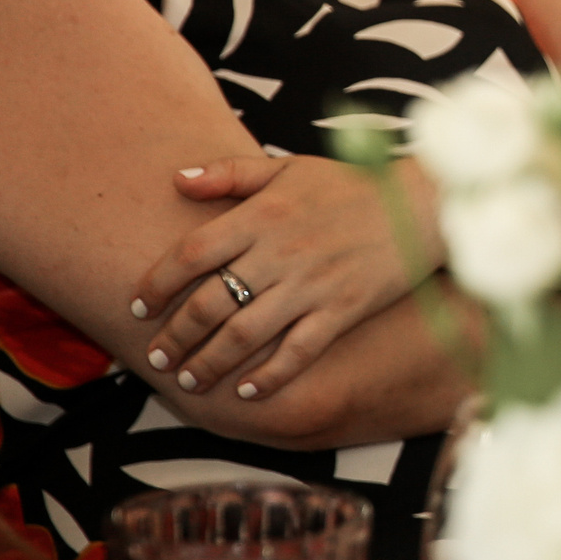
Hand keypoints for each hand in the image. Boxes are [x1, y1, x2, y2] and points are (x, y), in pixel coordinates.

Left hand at [132, 155, 443, 399]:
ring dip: (209, 363)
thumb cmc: (353, 184)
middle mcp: (280, 253)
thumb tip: (175, 180)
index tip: (138, 308)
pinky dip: (270, 376)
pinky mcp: (343, 309)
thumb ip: (229, 173)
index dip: (156, 284)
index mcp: (262, 216)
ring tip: (188, 380)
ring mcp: (312, 285)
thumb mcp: (289, 167)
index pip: (191, 254)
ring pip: (245, 334)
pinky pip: (298, 351)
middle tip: (155, 358)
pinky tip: (247, 392)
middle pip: (209, 303)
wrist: (422, 204)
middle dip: (175, 336)